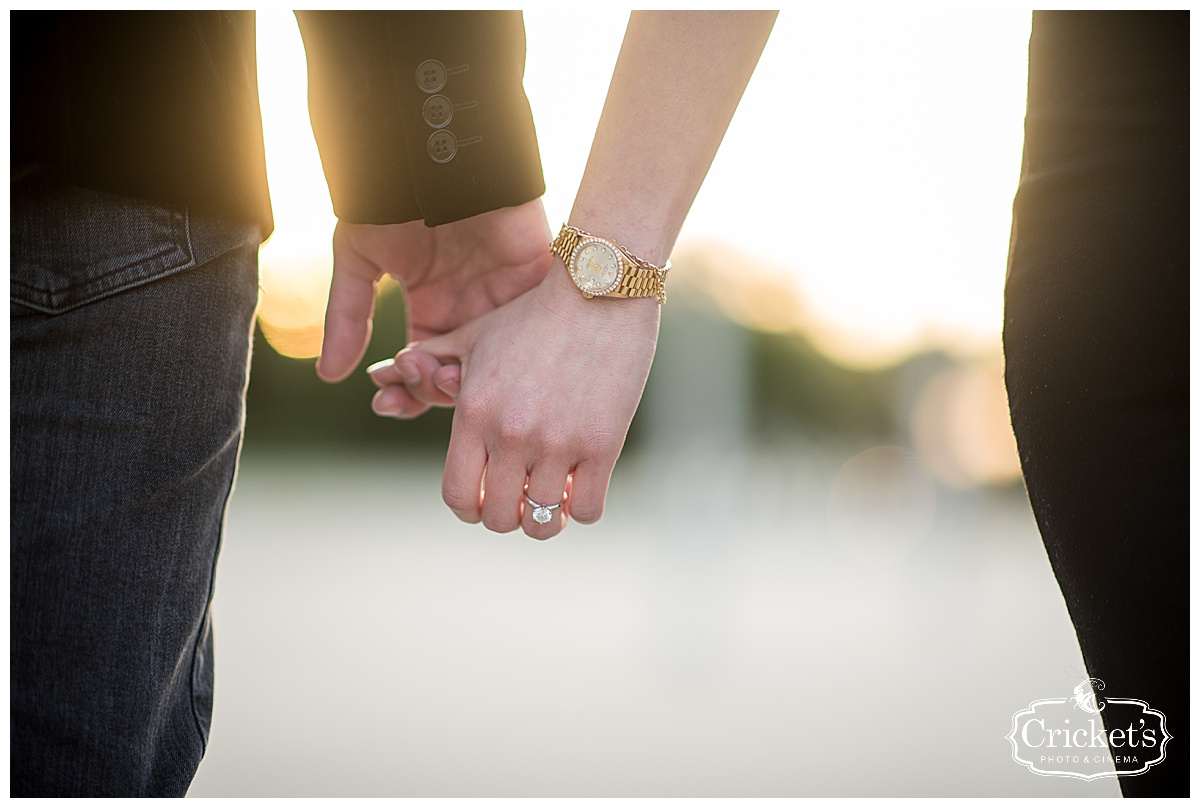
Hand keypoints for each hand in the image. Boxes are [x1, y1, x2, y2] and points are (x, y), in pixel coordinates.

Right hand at [317, 198, 552, 416]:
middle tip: (404, 389)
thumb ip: (348, 315)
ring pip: (494, 362)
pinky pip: (532, 329)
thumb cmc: (394, 193)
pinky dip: (508, 353)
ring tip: (433, 374)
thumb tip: (329, 375)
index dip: (406, 391)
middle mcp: (472, 309)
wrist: (429, 148)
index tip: (382, 402)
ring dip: (463, 379)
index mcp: (434, 307)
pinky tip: (477, 366)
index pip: (426, 367)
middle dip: (429, 392)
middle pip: (461, 375)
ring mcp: (505, 298)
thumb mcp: (359, 257)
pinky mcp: (535, 279)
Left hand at [371, 263, 659, 538]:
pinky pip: (586, 510)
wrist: (598, 289)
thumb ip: (431, 359)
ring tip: (554, 501)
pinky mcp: (602, 444)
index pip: (458, 495)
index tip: (485, 503)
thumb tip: (389, 372)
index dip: (470, 510)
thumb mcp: (475, 334)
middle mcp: (510, 434)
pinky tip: (583, 485)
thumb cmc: (534, 312)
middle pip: (498, 518)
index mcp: (473, 412)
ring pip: (541, 523)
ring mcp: (556, 442)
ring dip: (546, 520)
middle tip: (524, 501)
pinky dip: (582, 509)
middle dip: (508, 517)